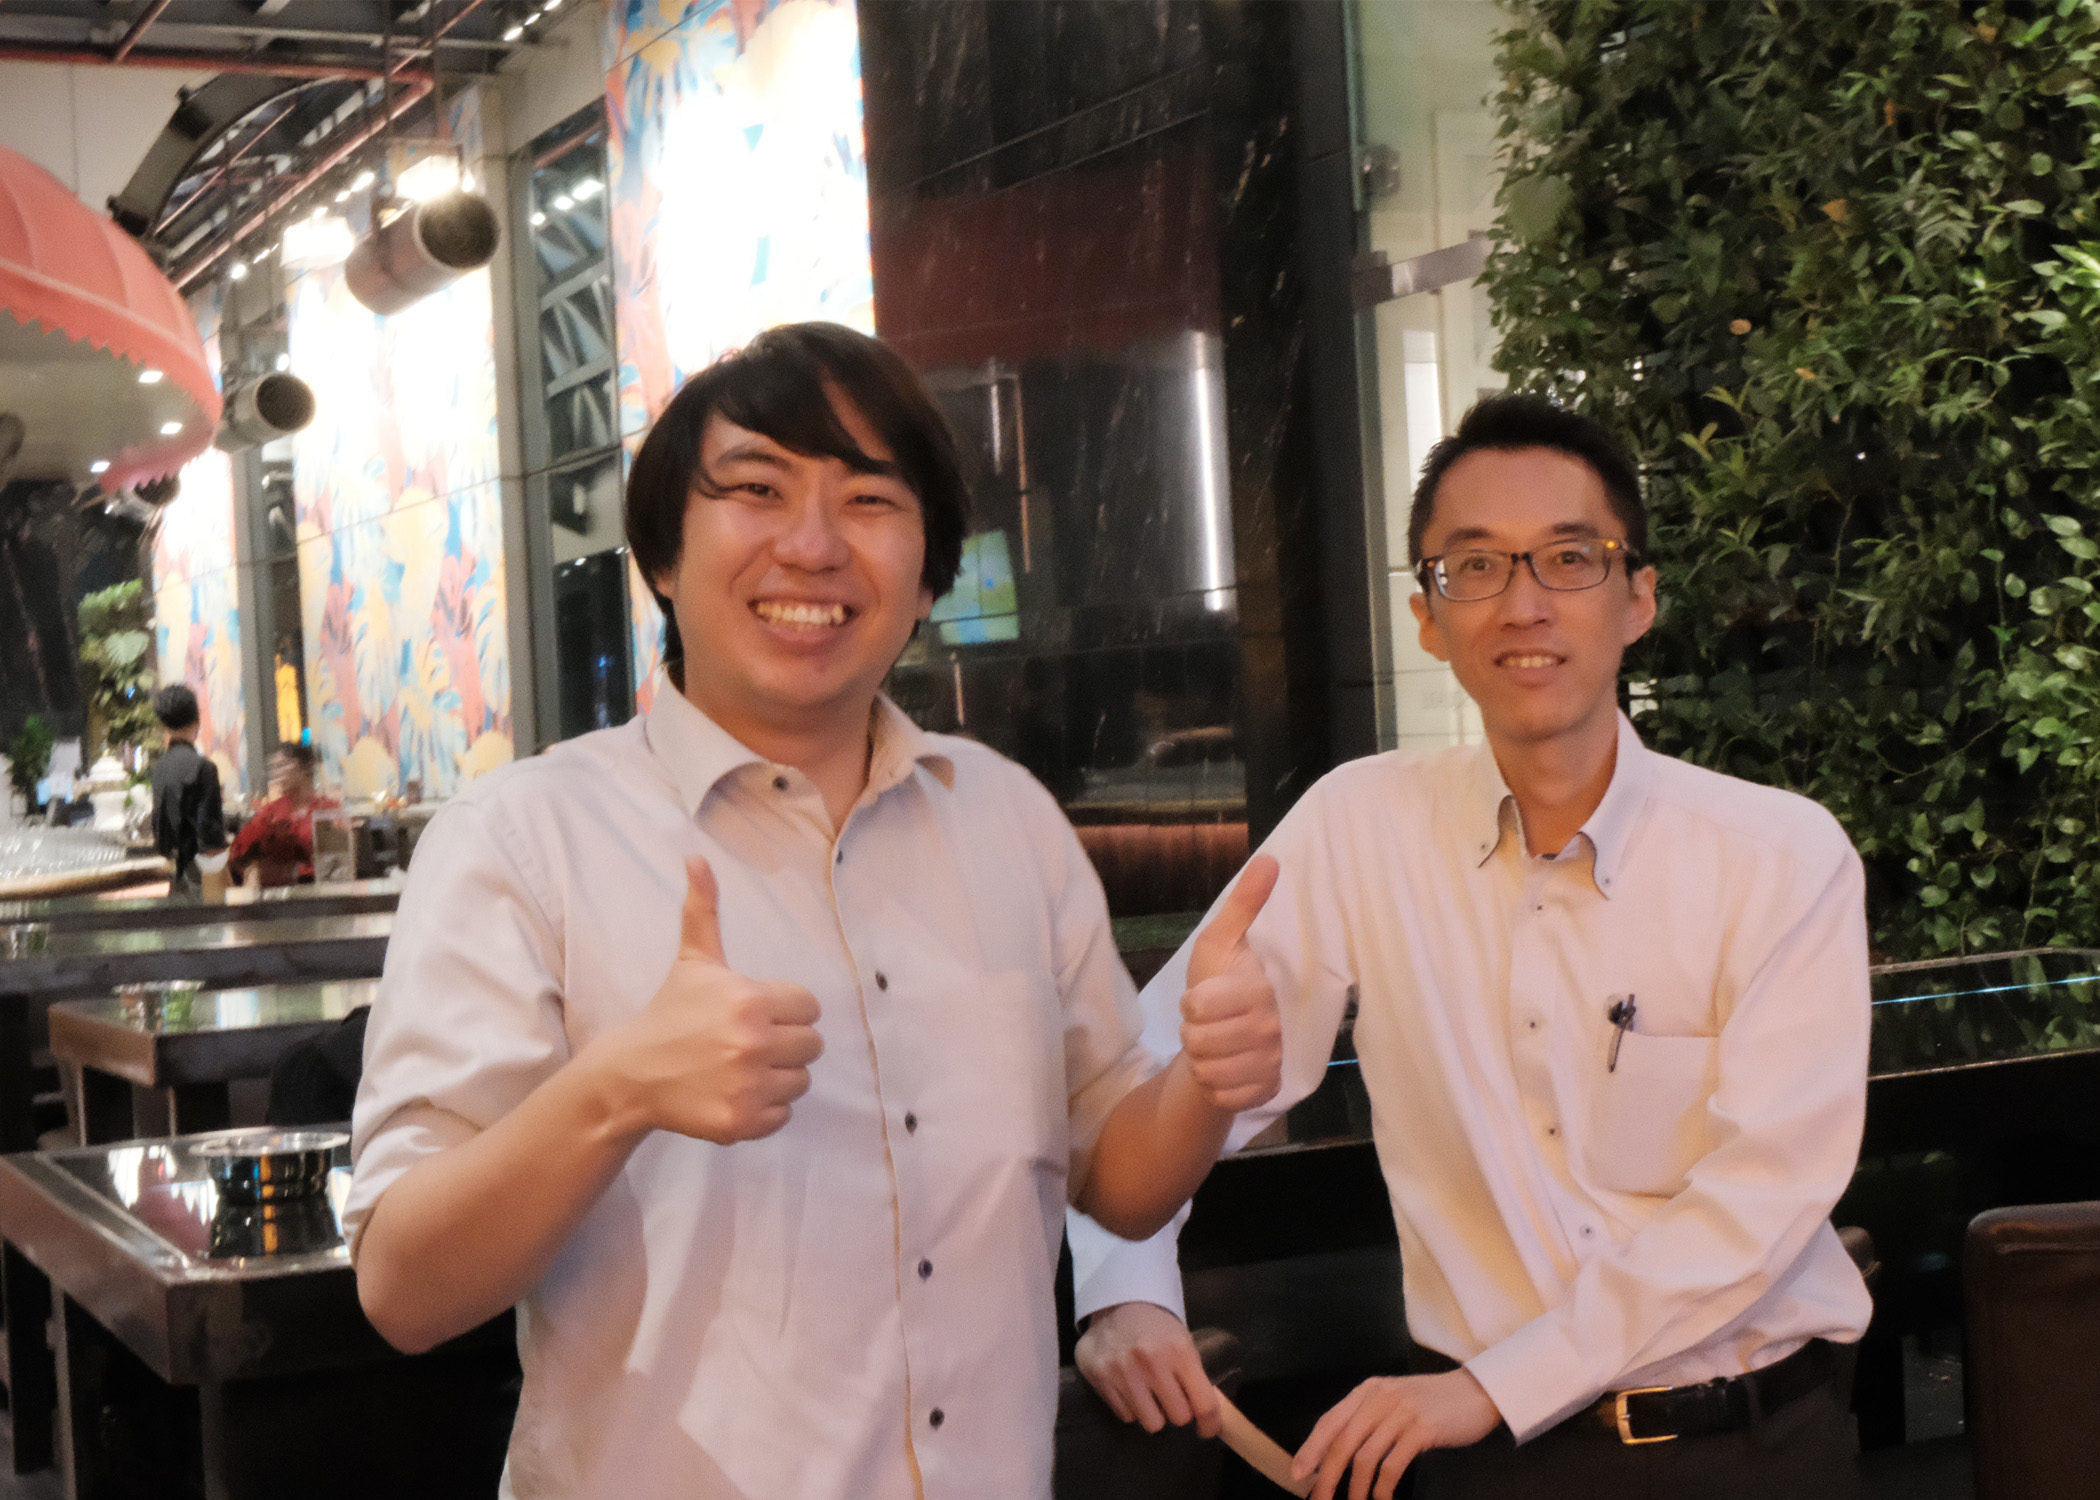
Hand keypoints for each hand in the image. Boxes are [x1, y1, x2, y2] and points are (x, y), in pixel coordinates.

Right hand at [594, 856, 823, 1143]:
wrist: (632, 1074)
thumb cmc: (670, 1012)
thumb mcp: (693, 960)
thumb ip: (703, 909)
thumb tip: (696, 857)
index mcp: (751, 1000)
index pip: (810, 1007)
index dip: (787, 1010)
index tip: (756, 1014)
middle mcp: (753, 1043)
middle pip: (812, 1045)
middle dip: (786, 1043)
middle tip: (750, 1043)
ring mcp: (749, 1086)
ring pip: (801, 1081)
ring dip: (780, 1076)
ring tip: (743, 1068)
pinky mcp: (742, 1122)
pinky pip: (784, 1115)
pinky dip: (766, 1109)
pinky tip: (736, 1092)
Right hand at [1075, 1302, 1220, 1437]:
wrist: (1117, 1304)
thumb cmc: (1157, 1328)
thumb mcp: (1183, 1343)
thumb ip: (1194, 1377)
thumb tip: (1207, 1416)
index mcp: (1179, 1350)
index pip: (1203, 1403)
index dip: (1210, 1423)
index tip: (1207, 1429)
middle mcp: (1151, 1361)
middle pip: (1178, 1417)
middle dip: (1178, 1410)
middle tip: (1171, 1397)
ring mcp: (1123, 1370)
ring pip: (1151, 1422)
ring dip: (1153, 1412)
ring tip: (1148, 1393)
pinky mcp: (1100, 1377)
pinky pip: (1126, 1415)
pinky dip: (1131, 1407)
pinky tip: (1128, 1386)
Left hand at [1179, 854, 1282, 1112]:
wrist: (1228, 1035)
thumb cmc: (1222, 982)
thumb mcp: (1222, 941)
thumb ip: (1243, 904)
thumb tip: (1268, 858)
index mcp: (1260, 988)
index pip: (1199, 1005)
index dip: (1191, 1003)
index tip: (1203, 996)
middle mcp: (1271, 1028)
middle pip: (1198, 1040)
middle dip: (1192, 1032)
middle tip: (1207, 1023)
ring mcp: (1270, 1062)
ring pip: (1207, 1070)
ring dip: (1200, 1059)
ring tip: (1213, 1045)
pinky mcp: (1264, 1091)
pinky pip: (1221, 1095)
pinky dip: (1213, 1085)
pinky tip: (1223, 1070)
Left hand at [1292, 1369, 1500, 1499]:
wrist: (1477, 1393)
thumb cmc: (1433, 1403)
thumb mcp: (1394, 1402)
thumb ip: (1368, 1420)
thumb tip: (1338, 1456)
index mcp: (1367, 1391)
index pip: (1329, 1421)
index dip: (1311, 1449)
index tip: (1299, 1474)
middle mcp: (1379, 1397)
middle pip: (1342, 1442)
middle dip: (1327, 1475)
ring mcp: (1400, 1412)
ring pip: (1365, 1456)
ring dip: (1356, 1488)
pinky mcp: (1422, 1429)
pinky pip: (1392, 1464)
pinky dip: (1383, 1487)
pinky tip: (1383, 1499)